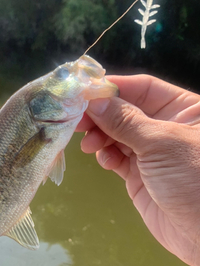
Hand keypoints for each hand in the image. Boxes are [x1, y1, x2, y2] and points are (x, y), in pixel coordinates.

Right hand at [76, 74, 199, 265]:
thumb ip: (125, 120)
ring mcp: (153, 152)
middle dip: (102, 114)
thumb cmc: (193, 178)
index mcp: (184, 109)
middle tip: (77, 121)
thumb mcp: (161, 142)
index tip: (84, 92)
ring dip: (100, 136)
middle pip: (126, 110)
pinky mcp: (141, 176)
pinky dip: (107, 155)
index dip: (114, 87)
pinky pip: (117, 158)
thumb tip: (94, 101)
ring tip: (89, 145)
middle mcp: (167, 127)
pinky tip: (104, 159)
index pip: (143, 88)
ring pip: (118, 134)